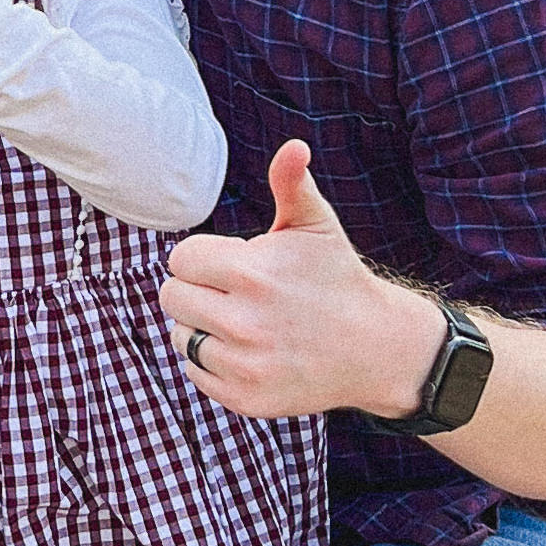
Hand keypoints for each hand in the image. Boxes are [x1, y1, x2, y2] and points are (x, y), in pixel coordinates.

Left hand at [160, 139, 445, 424]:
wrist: (373, 347)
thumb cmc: (335, 278)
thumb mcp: (315, 225)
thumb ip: (292, 183)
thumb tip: (293, 146)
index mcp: (252, 273)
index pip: (180, 259)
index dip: (205, 257)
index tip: (236, 264)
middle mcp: (244, 323)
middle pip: (172, 297)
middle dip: (198, 289)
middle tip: (236, 292)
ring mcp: (244, 365)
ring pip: (180, 336)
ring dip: (203, 326)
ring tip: (243, 321)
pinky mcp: (245, 399)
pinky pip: (195, 373)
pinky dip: (213, 362)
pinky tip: (248, 350)